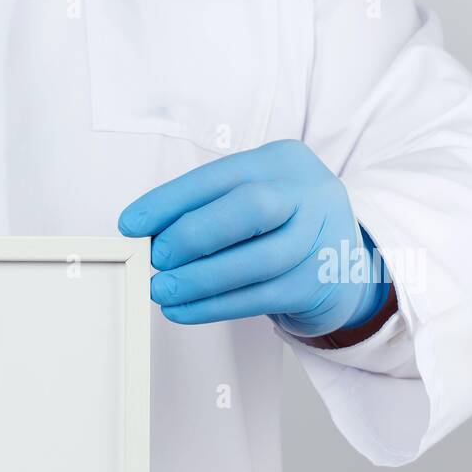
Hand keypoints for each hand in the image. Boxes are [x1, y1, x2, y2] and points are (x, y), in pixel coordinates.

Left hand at [118, 139, 387, 336]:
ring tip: (161, 290)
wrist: (340, 266)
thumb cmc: (278, 228)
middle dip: (194, 234)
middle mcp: (309, 193)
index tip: (131, 224)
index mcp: (282, 161)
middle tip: (156, 257)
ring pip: (256, 261)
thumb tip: (145, 233)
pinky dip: (213, 307)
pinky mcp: (317, 284)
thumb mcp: (252, 200)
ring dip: (199, 279)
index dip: (170, 200)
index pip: (220, 175)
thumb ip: (207, 208)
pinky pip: (259, 298)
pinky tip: (182, 310)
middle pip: (250, 208)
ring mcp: (320, 239)